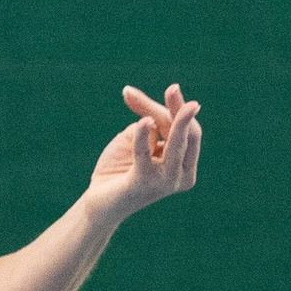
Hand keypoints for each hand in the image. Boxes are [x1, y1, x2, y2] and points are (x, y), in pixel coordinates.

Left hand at [88, 82, 200, 217]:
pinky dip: (143, 136)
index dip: (179, 109)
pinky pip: (144, 154)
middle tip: (172, 88)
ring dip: (169, 116)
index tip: (172, 88)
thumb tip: (141, 103)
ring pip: (174, 142)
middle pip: (186, 134)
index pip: (190, 133)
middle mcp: (182, 176)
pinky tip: (143, 122)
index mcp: (186, 167)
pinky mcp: (144, 184)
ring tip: (172, 93)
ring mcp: (166, 182)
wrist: (101, 202)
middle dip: (178, 109)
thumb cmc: (121, 168)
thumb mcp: (135, 138)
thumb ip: (145, 120)